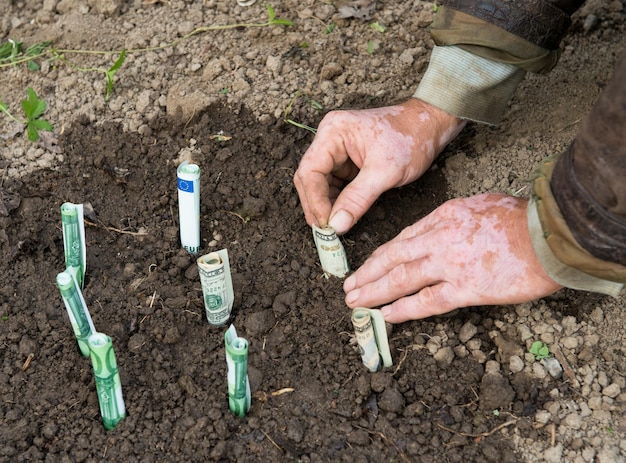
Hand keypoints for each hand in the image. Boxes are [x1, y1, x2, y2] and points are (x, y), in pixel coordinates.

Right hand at [294, 98, 464, 234]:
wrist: (430, 125)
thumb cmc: (411, 139)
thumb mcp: (385, 172)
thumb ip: (357, 199)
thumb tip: (336, 226)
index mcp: (333, 132)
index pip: (311, 170)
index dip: (314, 200)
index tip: (325, 225)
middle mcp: (329, 138)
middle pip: (310, 177)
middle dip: (316, 205)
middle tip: (325, 232)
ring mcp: (336, 149)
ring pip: (320, 183)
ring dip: (325, 206)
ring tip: (333, 228)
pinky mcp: (346, 161)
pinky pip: (334, 184)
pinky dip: (336, 201)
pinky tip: (341, 216)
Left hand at [343, 194, 562, 322]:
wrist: (549, 233)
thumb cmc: (520, 217)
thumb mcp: (478, 204)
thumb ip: (453, 219)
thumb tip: (439, 232)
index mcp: (442, 216)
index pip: (403, 238)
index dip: (381, 255)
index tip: (367, 266)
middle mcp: (439, 238)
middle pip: (392, 257)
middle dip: (366, 273)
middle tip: (348, 286)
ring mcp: (450, 263)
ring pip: (401, 278)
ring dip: (374, 291)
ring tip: (354, 302)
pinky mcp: (466, 287)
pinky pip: (427, 301)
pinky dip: (403, 309)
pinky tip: (385, 315)